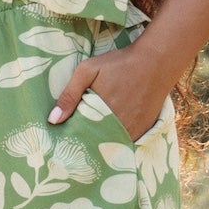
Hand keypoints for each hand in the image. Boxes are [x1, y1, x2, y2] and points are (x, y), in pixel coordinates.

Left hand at [47, 40, 171, 142]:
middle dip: (86, 143)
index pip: (80, 136)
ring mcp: (133, 130)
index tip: (64, 137)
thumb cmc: (119, 64)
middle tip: (76, 140)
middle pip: (96, 144)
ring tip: (92, 137)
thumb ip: (69, 95)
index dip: (72, 137)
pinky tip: (109, 134)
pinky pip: (126, 142)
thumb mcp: (88, 70)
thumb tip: (53, 120)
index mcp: (101, 114)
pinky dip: (117, 141)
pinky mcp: (144, 130)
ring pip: (111, 145)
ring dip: (102, 143)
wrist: (156, 62)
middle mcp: (118, 126)